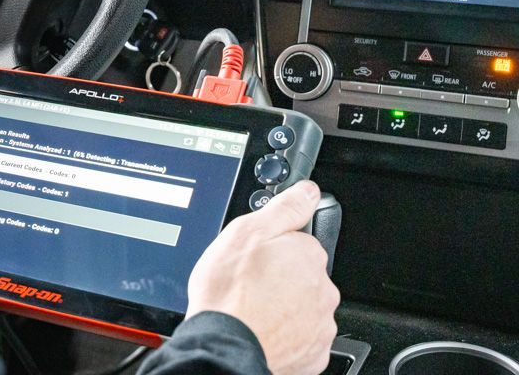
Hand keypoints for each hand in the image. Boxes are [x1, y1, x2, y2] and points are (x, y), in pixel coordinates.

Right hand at [185, 180, 339, 374]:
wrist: (224, 344)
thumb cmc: (229, 292)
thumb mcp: (246, 232)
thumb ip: (284, 208)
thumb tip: (308, 191)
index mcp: (309, 255)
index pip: (300, 243)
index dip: (274, 248)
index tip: (256, 259)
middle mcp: (322, 290)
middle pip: (303, 276)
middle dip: (281, 278)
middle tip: (250, 285)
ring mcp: (320, 325)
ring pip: (303, 308)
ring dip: (283, 307)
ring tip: (252, 309)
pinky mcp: (313, 354)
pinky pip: (301, 338)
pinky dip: (285, 334)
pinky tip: (261, 329)